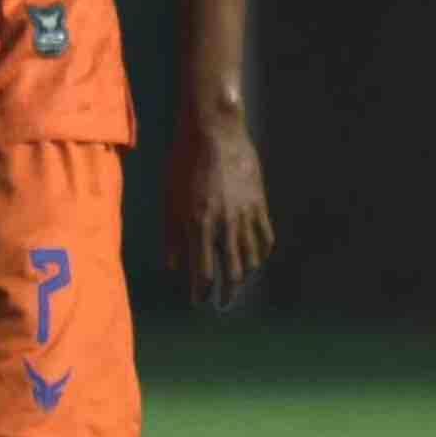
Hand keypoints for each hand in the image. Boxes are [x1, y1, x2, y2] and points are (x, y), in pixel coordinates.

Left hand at [169, 108, 275, 307]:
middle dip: (226, 292)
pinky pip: (265, 237)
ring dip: (244, 276)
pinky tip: (255, 260)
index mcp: (198, 223)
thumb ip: (172, 235)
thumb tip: (173, 266)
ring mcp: (245, 214)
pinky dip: (261, 253)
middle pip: (231, 270)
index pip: (203, 270)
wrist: (215, 132)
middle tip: (222, 304)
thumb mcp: (170, 198)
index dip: (201, 291)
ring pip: (251, 257)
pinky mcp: (259, 204)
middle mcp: (224, 223)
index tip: (198, 301)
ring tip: (237, 285)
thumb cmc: (183, 163)